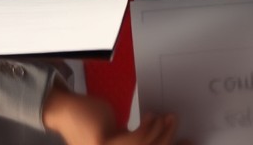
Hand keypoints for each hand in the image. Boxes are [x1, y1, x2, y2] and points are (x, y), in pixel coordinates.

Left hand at [42, 85, 178, 144]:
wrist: (64, 110)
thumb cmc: (90, 119)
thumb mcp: (118, 133)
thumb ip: (134, 140)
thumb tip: (162, 133)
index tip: (188, 142)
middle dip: (168, 140)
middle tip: (176, 122)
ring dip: (160, 132)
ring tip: (166, 117)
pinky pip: (134, 140)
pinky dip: (148, 127)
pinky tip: (153, 115)